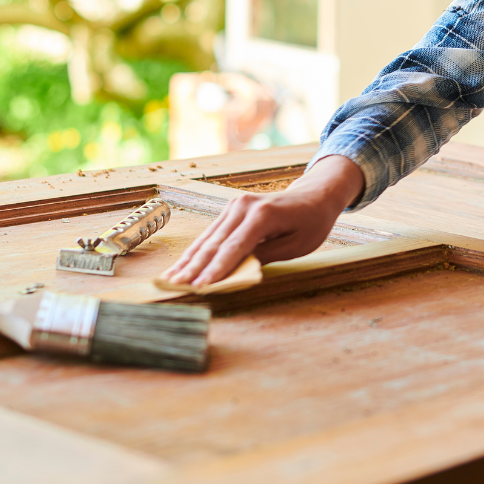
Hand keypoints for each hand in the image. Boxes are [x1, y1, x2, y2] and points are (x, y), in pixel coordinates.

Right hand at [161, 155, 365, 287]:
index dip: (216, 269)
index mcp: (262, 214)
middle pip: (214, 243)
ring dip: (187, 261)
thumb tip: (235, 271)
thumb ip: (265, 256)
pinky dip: (195, 252)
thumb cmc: (311, 222)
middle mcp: (243, 206)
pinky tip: (181, 267)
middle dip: (193, 268)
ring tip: (169, 281)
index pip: (234, 247)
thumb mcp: (296, 245)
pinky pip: (210, 234)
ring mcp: (234, 206)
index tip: (200, 287)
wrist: (314, 195)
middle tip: (176, 288)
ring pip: (207, 239)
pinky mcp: (230, 210)